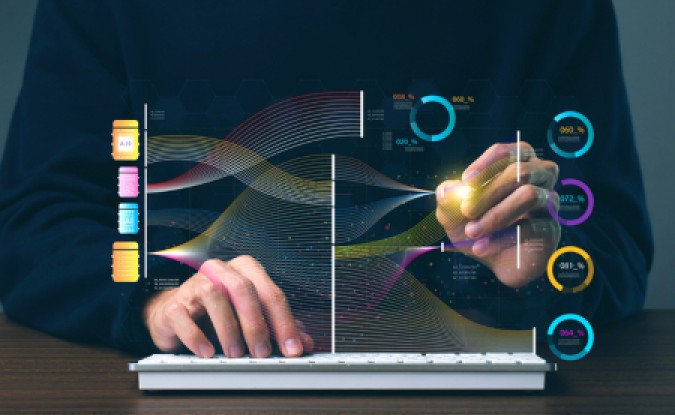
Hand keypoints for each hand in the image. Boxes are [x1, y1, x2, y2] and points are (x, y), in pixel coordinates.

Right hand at [143, 255, 313, 357]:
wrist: (177, 315)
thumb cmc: (218, 313)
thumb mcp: (252, 319)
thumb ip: (278, 327)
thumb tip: (304, 343)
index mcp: (246, 271)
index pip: (270, 293)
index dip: (284, 322)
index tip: (292, 348)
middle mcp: (221, 271)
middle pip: (243, 289)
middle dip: (256, 323)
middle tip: (262, 352)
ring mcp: (195, 284)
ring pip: (214, 296)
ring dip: (228, 328)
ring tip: (236, 354)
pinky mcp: (174, 303)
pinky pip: (184, 315)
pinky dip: (197, 336)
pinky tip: (207, 352)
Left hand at [435, 142, 560, 287]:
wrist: (489, 257)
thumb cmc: (474, 224)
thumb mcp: (453, 213)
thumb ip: (448, 199)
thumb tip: (446, 190)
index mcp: (518, 163)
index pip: (509, 152)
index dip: (487, 164)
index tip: (465, 181)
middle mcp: (539, 178)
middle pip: (521, 171)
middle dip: (489, 191)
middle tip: (466, 210)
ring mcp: (548, 203)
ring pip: (530, 195)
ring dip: (496, 215)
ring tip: (472, 232)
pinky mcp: (551, 229)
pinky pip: (532, 228)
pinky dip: (501, 238)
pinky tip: (480, 248)